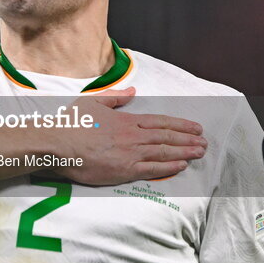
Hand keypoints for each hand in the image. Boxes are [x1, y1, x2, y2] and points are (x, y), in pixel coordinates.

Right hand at [52, 87, 206, 184]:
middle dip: (188, 139)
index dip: (180, 125)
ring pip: (164, 152)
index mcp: (127, 120)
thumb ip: (116, 98)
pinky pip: (152, 169)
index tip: (195, 128)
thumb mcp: (94, 102)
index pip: (160, 122)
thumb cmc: (73, 123)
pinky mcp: (124, 170)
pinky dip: (169, 167)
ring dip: (184, 152)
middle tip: (204, 142)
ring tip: (200, 152)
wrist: (59, 145)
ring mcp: (130, 154)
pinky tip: (181, 166)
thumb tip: (133, 92)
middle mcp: (133, 136)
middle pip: (167, 137)